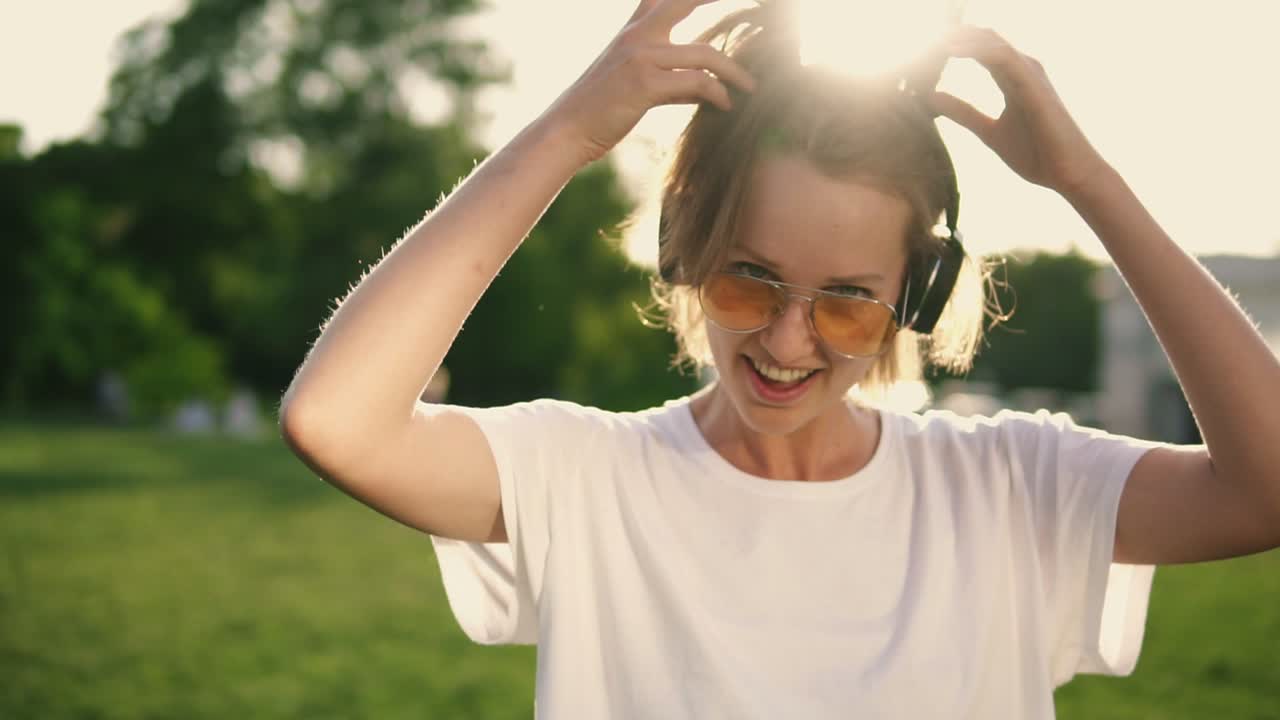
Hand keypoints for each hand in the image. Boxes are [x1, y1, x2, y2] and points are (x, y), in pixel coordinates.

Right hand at [544, 0, 756, 165]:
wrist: (567, 130)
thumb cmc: (600, 110)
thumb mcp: (635, 82)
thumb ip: (670, 74)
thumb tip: (706, 85)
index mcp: (634, 29)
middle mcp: (638, 34)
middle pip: (686, 0)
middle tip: (760, 5)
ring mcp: (641, 56)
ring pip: (706, 54)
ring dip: (736, 72)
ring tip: (751, 87)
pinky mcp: (645, 84)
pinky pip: (697, 83)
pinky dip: (718, 95)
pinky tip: (726, 106)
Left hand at [924, 26, 1111, 197]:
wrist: (1069, 174)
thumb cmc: (1037, 154)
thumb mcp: (989, 132)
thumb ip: (964, 113)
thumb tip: (932, 98)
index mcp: (1011, 78)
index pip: (977, 48)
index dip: (948, 44)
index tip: (916, 48)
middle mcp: (1022, 68)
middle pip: (981, 37)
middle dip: (949, 34)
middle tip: (915, 38)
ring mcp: (1029, 72)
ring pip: (989, 40)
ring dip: (957, 38)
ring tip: (926, 40)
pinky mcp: (1033, 83)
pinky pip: (1001, 56)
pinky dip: (974, 49)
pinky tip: (949, 51)